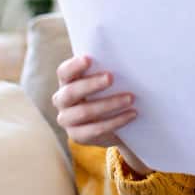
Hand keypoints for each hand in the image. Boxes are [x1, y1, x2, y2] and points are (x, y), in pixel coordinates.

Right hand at [52, 54, 147, 173]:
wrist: (114, 123)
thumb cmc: (109, 91)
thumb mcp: (106, 80)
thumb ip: (107, 69)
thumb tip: (126, 58)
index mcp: (67, 81)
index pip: (64, 72)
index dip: (74, 66)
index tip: (89, 59)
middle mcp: (62, 100)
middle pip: (71, 92)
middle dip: (92, 84)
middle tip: (111, 77)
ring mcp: (67, 120)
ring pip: (84, 112)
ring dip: (109, 104)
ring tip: (130, 98)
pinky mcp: (77, 136)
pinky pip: (95, 130)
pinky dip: (115, 121)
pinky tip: (131, 114)